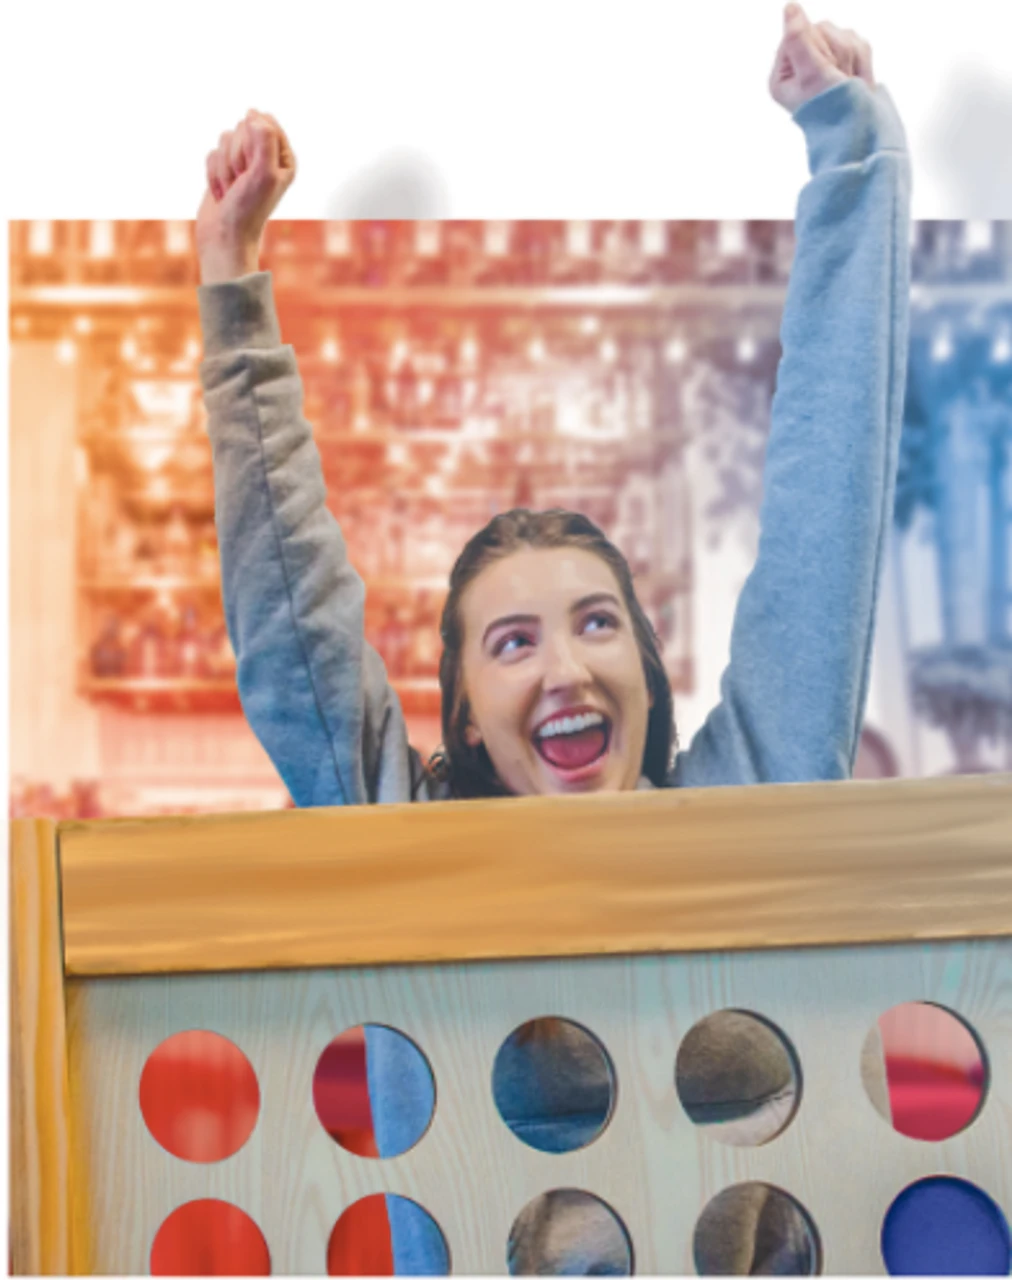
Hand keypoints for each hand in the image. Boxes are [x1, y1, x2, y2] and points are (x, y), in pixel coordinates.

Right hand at [196, 110, 295, 283]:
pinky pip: (211, 154)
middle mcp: (265, 158)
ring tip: (232, 189)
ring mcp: (244, 163)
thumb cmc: (249, 209)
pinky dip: (213, 174)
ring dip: (224, 166)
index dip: (253, 143)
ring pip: (224, 139)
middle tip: (242, 181)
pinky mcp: (224, 168)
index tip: (253, 167)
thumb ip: (264, 141)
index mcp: (284, 158)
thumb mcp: (264, 174)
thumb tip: (254, 115)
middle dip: (237, 154)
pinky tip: (222, 192)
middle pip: (242, 127)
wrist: (225, 236)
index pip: (265, 123)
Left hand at [769, 3, 874, 113]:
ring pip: (842, 34)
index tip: (822, 68)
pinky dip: (862, 62)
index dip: (816, 46)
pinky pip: (857, 43)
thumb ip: (798, 38)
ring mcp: (823, 65)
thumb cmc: (832, 110)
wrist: (862, 131)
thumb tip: (789, 7)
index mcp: (783, 73)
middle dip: (836, 53)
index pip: (797, 33)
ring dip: (850, 58)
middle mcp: (800, 67)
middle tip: (837, 78)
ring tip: (848, 83)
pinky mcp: (844, 64)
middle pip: (821, 30)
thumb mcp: (811, 72)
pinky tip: (858, 82)